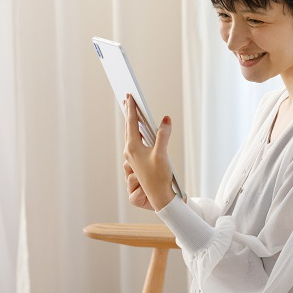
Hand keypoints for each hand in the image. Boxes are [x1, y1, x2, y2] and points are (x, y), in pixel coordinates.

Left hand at [122, 94, 174, 210]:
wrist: (159, 196)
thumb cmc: (159, 177)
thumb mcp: (162, 154)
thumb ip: (163, 135)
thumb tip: (166, 119)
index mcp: (133, 147)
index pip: (131, 123)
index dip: (131, 108)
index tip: (129, 96)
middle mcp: (130, 151)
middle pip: (128, 127)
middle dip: (129, 113)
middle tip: (127, 99)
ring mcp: (132, 157)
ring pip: (130, 135)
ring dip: (131, 123)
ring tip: (131, 112)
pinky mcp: (137, 161)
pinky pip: (134, 142)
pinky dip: (135, 133)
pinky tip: (139, 131)